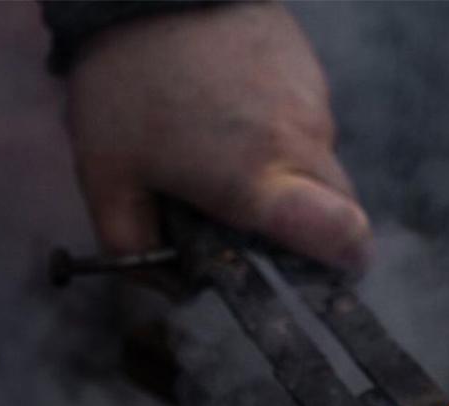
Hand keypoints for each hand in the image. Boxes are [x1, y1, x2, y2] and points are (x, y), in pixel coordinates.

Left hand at [65, 2, 371, 272]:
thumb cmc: (126, 81)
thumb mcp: (105, 178)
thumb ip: (136, 250)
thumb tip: (177, 289)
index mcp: (256, 182)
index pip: (342, 236)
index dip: (343, 264)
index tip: (323, 274)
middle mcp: (300, 145)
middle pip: (343, 213)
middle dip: (311, 231)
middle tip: (255, 223)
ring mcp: (313, 104)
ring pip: (325, 169)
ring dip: (290, 178)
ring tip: (229, 151)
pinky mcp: (312, 73)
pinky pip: (312, 126)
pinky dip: (283, 135)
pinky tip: (236, 112)